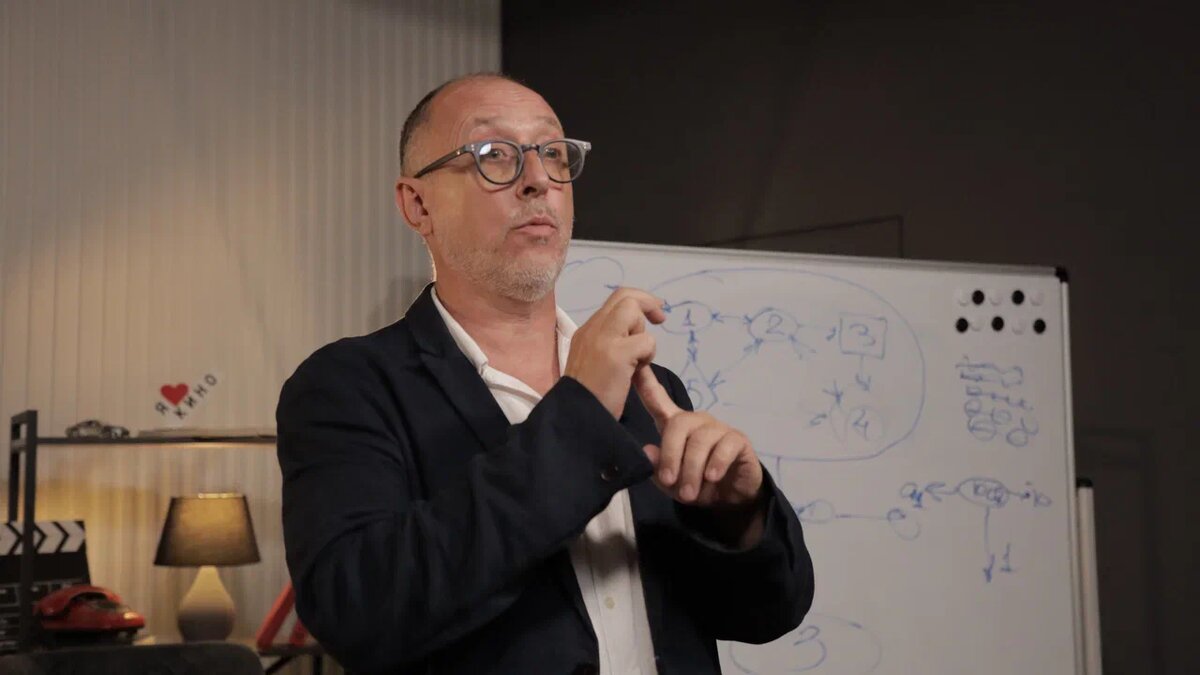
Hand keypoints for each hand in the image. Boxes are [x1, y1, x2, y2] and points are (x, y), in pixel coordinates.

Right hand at [563, 288, 665, 418]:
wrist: (575, 417)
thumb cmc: (586, 396)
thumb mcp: (592, 361)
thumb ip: (608, 343)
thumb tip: (632, 333)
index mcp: (587, 330)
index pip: (616, 299)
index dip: (639, 301)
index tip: (653, 314)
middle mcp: (593, 328)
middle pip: (626, 296)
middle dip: (648, 304)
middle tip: (660, 320)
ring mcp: (603, 338)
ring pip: (633, 311)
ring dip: (644, 335)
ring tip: (636, 361)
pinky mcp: (616, 353)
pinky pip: (646, 340)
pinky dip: (647, 355)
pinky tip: (635, 373)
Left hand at [633, 366, 763, 510]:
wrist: (732, 497)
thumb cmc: (697, 485)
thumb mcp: (673, 484)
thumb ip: (659, 470)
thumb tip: (648, 451)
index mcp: (675, 427)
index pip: (657, 400)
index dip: (645, 384)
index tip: (636, 366)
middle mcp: (696, 422)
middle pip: (678, 424)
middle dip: (671, 455)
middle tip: (670, 482)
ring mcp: (718, 428)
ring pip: (700, 440)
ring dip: (692, 469)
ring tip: (690, 494)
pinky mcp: (738, 440)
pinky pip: (724, 447)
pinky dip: (716, 464)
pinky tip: (712, 477)